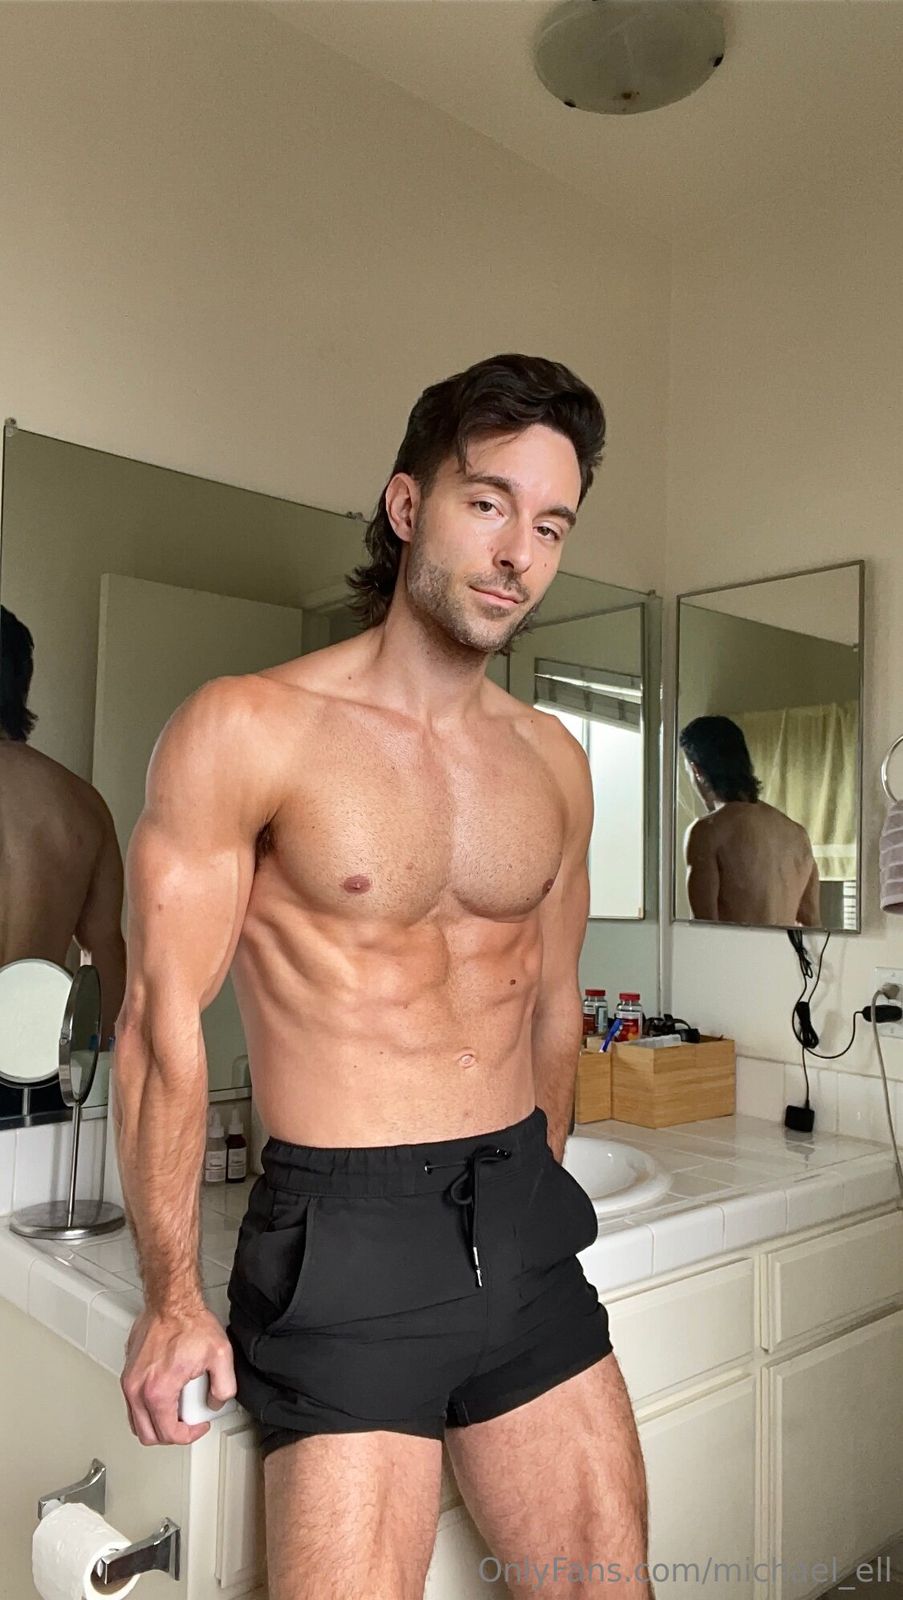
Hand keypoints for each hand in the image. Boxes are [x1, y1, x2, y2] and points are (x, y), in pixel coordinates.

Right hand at [121, 1305, 236, 1445]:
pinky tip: (166, 1394)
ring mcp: (129, 1380)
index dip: (189, 1435)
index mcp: (158, 1391)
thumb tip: (215, 1402)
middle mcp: (137, 1389)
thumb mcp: (220, 1356)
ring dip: (157, 1423)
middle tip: (188, 1423)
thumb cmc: (189, 1322)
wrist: (171, 1301)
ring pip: (137, 1421)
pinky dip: (147, 1408)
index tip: (198, 1425)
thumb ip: (224, 1387)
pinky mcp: (128, 1371)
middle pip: (148, 1434)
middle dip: (171, 1434)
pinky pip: (133, 1403)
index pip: (168, 1433)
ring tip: (177, 1409)